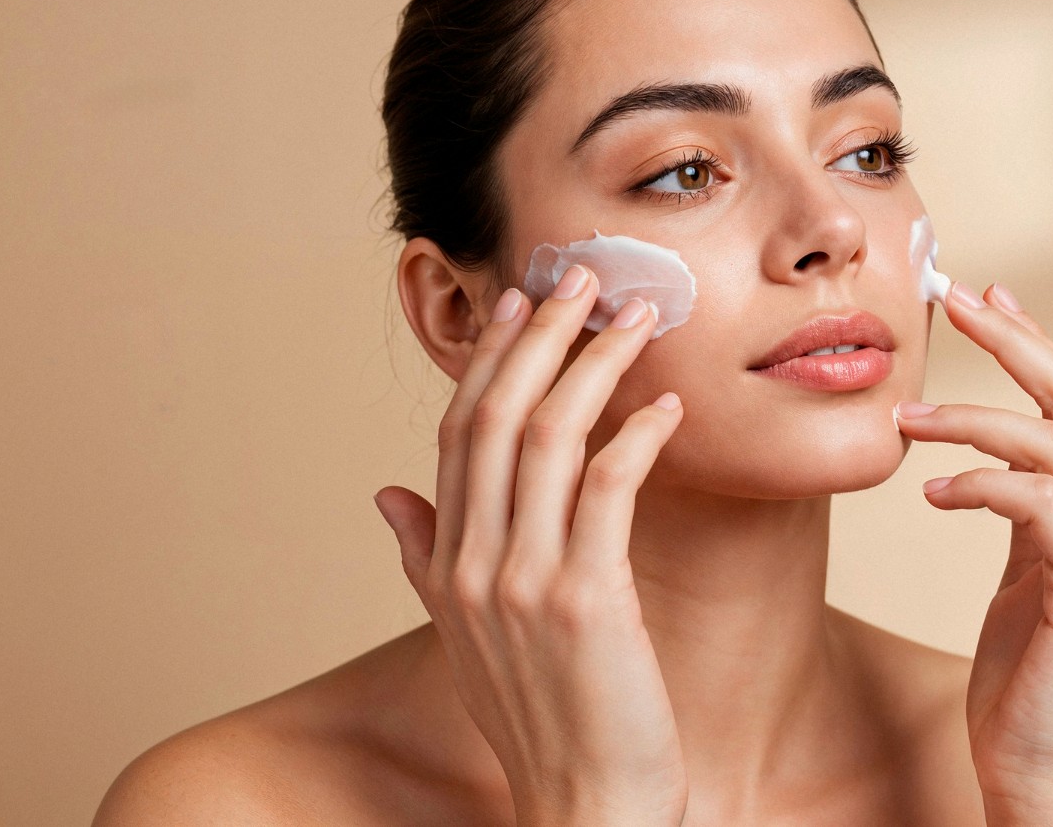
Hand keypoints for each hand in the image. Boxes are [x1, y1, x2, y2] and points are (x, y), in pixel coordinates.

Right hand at [373, 266, 688, 826]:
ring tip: (637, 321)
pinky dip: (637, 436)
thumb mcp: (463, 636)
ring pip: (552, 436)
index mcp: (447, 563)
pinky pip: (609, 488)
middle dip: (542, 336)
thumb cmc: (540, 716)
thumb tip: (384, 494)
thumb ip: (423, 560)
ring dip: (595, 365)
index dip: (491, 360)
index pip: (461, 433)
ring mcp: (525, 580)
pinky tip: (667, 408)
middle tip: (585, 278)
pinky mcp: (586, 599)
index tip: (522, 303)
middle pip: (499, 416)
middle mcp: (474, 563)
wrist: (583, 804)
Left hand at [894, 282, 1052, 826]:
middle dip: (1012, 340)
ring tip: (906, 416)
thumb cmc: (1022, 676)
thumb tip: (991, 455)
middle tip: (953, 299)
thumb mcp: (1022, 574)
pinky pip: (1036, 504)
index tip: (987, 294)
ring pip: (1051, 442)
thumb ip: (1022, 512)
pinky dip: (979, 483)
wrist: (1038, 768)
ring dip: (970, 417)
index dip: (1033, 341)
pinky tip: (930, 494)